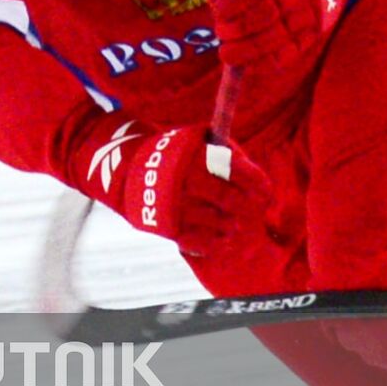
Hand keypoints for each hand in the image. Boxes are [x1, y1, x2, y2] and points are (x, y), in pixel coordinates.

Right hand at [77, 115, 276, 256]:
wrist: (123, 170)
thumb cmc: (171, 156)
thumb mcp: (193, 142)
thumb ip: (224, 152)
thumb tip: (256, 178)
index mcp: (194, 154)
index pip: (236, 170)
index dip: (257, 184)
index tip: (263, 194)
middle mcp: (185, 179)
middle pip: (228, 198)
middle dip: (243, 206)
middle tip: (246, 209)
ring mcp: (175, 204)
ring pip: (216, 221)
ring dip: (230, 225)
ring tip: (232, 226)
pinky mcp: (166, 224)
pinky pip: (198, 241)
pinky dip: (213, 243)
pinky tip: (220, 240)